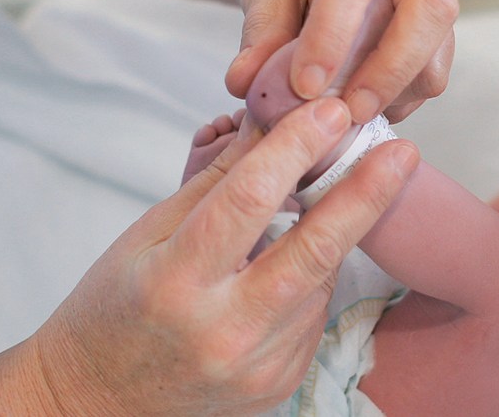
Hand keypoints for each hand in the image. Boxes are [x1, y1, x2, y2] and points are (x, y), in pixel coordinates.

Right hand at [30, 99, 419, 413]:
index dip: (294, 149)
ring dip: (327, 240)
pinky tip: (283, 273)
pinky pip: (312, 318)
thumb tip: (270, 123)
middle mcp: (222, 330)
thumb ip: (214, 183)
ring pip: (318, 283)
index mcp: (176, 282)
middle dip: (365, 194)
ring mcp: (257, 366)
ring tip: (312, 214)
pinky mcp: (279, 385)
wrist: (97, 401)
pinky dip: (309, 285)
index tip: (331, 110)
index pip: (247, 201)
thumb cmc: (112, 308)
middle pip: (313, 250)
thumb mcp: (145, 236)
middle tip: (402, 151)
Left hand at [226, 0, 457, 123]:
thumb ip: (263, 28)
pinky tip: (362, 102)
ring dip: (398, 92)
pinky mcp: (433, 28)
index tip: (305, 86)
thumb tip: (245, 81)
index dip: (330, 37)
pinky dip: (400, 98)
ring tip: (350, 111)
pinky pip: (432, 70)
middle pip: (429, 9)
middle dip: (390, 70)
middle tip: (350, 110)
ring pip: (438, 48)